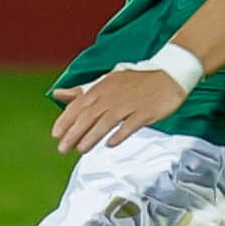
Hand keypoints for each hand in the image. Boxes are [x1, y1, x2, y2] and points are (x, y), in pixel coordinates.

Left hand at [48, 69, 187, 154]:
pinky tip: (110, 144)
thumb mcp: (106, 81)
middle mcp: (112, 96)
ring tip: (81, 150)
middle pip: (89, 116)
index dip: (65, 120)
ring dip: (92, 137)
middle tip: (63, 149)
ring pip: (106, 123)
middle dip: (73, 133)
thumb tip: (57, 94)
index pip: (78, 105)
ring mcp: (129, 104)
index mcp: (101, 87)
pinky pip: (129, 126)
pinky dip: (119, 135)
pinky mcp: (145, 112)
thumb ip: (81, 91)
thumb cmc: (134, 81)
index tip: (55, 134)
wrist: (168, 76)